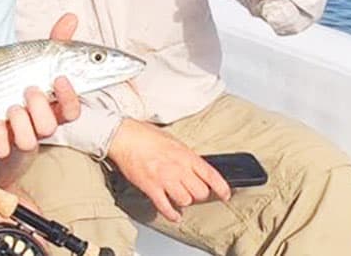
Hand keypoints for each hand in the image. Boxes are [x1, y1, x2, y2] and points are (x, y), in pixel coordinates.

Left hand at [0, 13, 83, 158]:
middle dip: (39, 108)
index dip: (69, 97)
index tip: (59, 79)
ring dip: (20, 122)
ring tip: (10, 106)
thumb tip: (70, 17)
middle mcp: (39, 124)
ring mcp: (19, 134)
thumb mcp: (38, 61)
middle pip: (49, 127)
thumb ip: (56, 42)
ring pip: (28, 141)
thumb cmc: (22, 81)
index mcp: (54, 107)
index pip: (72, 110)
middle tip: (28, 90)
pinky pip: (1, 148)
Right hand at [105, 118, 230, 221]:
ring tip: (179, 197)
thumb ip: (186, 156)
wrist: (124, 136)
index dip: (221, 187)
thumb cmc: (146, 135)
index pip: (211, 174)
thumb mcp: (174, 141)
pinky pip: (166, 207)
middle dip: (199, 194)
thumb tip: (195, 167)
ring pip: (185, 201)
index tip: (226, 195)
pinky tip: (174, 216)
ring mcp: (165, 179)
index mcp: (186, 155)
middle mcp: (178, 168)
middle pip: (200, 192)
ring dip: (184, 201)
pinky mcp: (151, 188)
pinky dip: (172, 215)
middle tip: (193, 192)